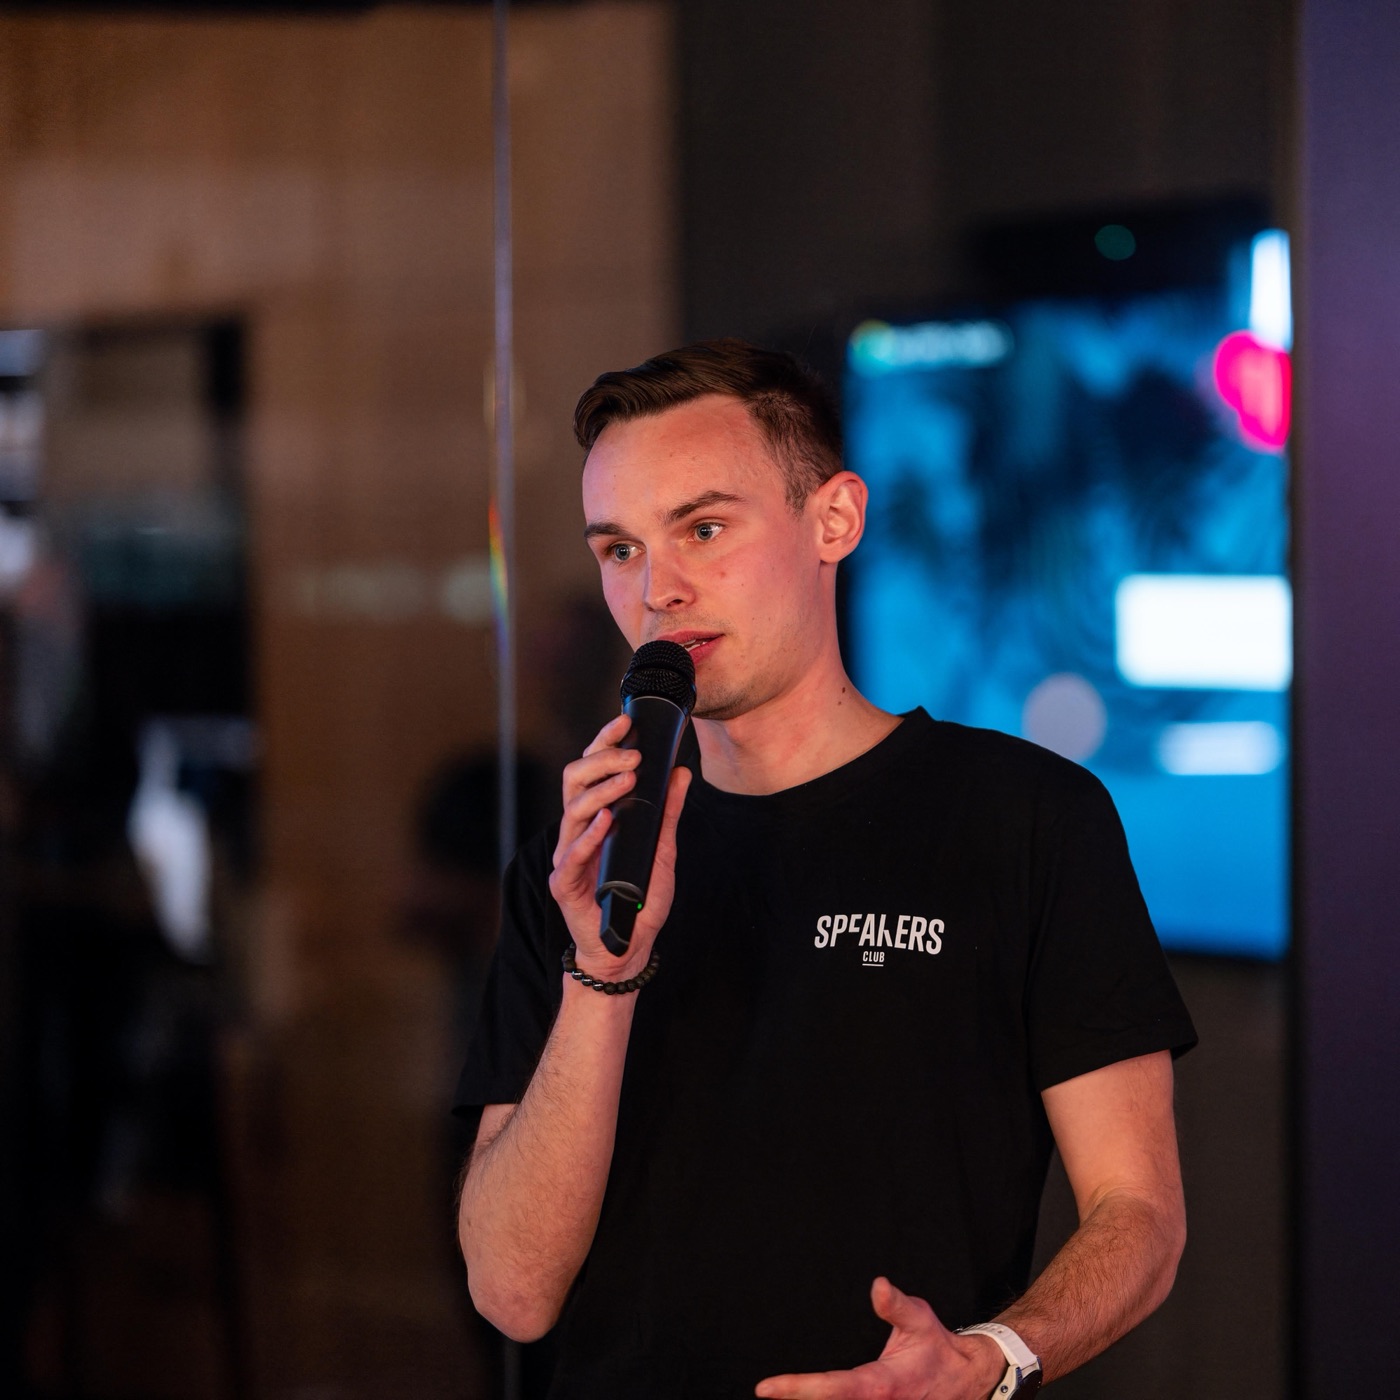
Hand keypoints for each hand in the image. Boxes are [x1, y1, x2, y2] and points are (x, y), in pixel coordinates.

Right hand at [548, 712, 691, 980]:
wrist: (625, 948)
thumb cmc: (637, 899)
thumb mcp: (662, 850)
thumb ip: (669, 813)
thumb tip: (682, 772)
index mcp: (595, 818)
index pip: (591, 770)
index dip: (603, 743)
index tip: (624, 722)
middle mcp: (577, 831)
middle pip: (574, 781)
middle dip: (601, 760)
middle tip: (633, 755)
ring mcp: (567, 856)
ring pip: (572, 811)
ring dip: (601, 791)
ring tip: (627, 779)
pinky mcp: (564, 884)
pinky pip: (570, 855)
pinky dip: (588, 836)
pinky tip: (606, 820)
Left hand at [754, 1278, 1004, 1399]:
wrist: (966, 1379)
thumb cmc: (935, 1345)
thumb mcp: (920, 1319)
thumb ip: (896, 1306)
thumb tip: (878, 1285)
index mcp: (881, 1384)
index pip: (833, 1388)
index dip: (798, 1388)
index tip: (766, 1388)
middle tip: (762, 1394)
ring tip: (777, 1398)